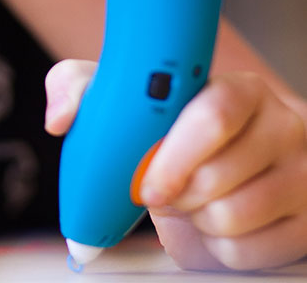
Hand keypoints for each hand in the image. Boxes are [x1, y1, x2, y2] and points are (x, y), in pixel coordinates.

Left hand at [46, 60, 306, 270]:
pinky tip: (213, 225)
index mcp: (239, 90)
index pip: (215, 114)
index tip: (144, 182)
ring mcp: (302, 176)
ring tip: (189, 203)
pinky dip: (217, 249)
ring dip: (193, 221)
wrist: (232, 160)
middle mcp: (283, 127)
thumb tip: (60, 118)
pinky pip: (248, 253)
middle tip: (158, 191)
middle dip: (174, 195)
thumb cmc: (169, 126)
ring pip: (233, 217)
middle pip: (219, 175)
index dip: (174, 154)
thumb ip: (80, 90)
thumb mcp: (123, 96)